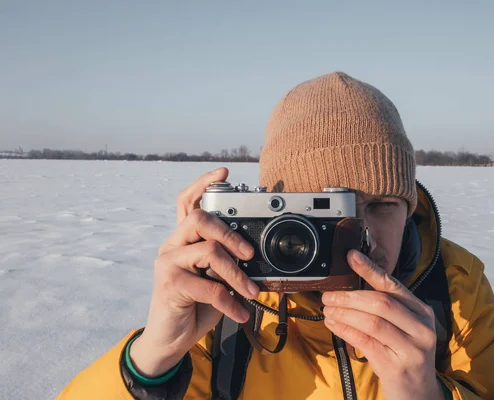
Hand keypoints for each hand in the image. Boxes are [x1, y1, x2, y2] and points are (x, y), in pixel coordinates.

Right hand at [130, 167, 259, 376]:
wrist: (171, 338)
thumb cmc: (196, 305)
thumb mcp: (215, 278)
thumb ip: (226, 261)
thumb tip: (253, 254)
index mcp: (183, 239)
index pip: (187, 201)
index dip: (203, 183)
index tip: (224, 173)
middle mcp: (173, 245)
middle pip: (200, 219)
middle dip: (231, 234)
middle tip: (250, 254)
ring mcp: (168, 263)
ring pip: (209, 251)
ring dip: (237, 274)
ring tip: (252, 292)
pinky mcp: (169, 284)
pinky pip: (208, 286)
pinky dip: (230, 301)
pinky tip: (240, 312)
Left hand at [322, 250, 445, 399]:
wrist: (418, 393)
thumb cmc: (404, 354)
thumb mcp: (402, 327)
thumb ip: (384, 307)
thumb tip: (349, 286)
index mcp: (421, 311)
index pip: (393, 285)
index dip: (370, 269)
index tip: (350, 256)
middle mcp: (421, 327)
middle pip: (381, 303)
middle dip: (350, 297)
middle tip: (328, 295)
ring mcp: (412, 348)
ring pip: (372, 322)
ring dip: (344, 314)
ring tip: (328, 310)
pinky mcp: (397, 366)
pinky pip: (365, 342)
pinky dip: (345, 330)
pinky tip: (333, 325)